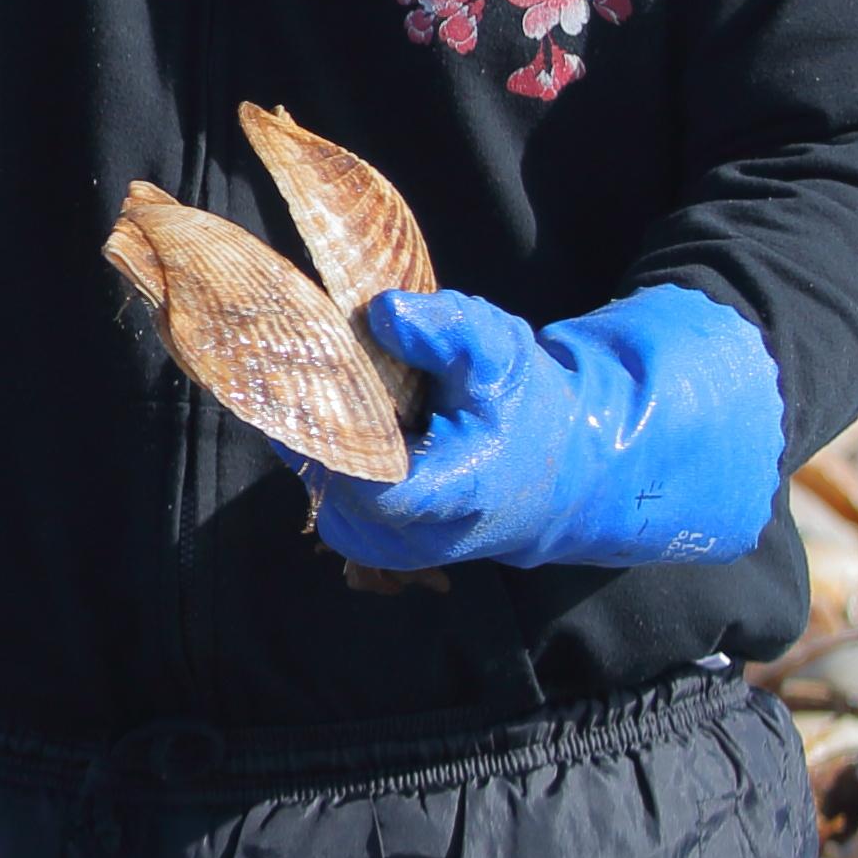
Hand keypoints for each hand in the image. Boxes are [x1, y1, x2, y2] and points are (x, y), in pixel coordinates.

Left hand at [303, 282, 785, 573]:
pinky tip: (336, 407)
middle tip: (302, 352)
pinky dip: (321, 447)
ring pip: (318, 484)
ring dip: (315, 430)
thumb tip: (382, 310)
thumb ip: (448, 329)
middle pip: (329, 478)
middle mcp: (415, 537)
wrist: (555, 479)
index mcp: (456, 493)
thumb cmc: (525, 408)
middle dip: (314, 414)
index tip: (310, 365)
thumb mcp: (501, 353)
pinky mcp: (366, 540)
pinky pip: (322, 490)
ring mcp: (387, 547)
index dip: (328, 425)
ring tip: (325, 376)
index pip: (365, 480)